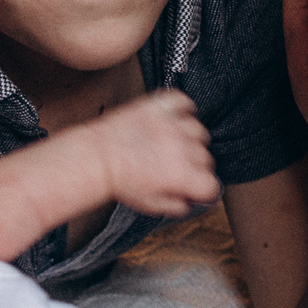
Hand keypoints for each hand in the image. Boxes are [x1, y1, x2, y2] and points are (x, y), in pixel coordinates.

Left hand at [94, 90, 219, 216]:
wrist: (96, 157)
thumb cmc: (118, 180)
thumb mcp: (150, 205)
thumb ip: (176, 205)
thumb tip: (188, 202)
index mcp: (181, 175)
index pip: (211, 184)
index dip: (203, 189)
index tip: (196, 188)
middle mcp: (181, 148)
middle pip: (206, 158)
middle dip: (195, 167)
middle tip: (178, 169)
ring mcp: (171, 125)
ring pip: (198, 131)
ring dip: (190, 140)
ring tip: (174, 145)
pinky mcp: (158, 108)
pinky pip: (182, 102)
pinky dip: (183, 108)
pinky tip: (176, 118)